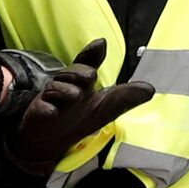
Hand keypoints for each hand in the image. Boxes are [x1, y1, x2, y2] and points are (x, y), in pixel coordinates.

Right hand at [4, 39, 153, 174]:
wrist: (48, 142)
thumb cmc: (76, 120)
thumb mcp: (103, 109)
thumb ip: (123, 97)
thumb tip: (150, 89)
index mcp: (80, 81)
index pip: (86, 62)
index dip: (92, 53)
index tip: (101, 44)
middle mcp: (65, 85)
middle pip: (70, 72)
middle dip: (78, 71)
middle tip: (90, 76)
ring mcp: (49, 98)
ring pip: (55, 87)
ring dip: (64, 89)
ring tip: (75, 94)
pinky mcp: (37, 113)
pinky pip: (41, 108)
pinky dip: (46, 108)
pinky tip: (51, 111)